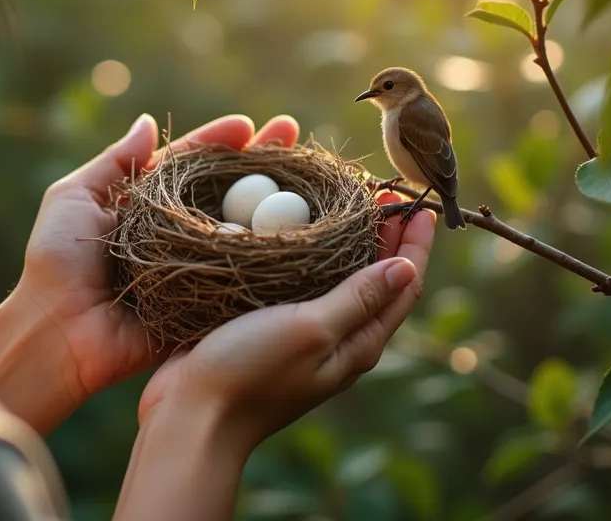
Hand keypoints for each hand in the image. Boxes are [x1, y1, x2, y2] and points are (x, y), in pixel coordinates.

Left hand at [1, 113, 299, 429]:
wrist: (57, 335)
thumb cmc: (56, 264)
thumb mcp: (73, 198)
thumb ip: (114, 162)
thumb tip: (148, 122)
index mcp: (149, 205)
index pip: (193, 165)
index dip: (221, 142)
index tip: (251, 125)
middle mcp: (179, 233)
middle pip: (229, 191)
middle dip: (263, 164)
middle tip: (295, 138)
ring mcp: (197, 268)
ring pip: (245, 230)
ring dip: (277, 204)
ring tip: (310, 179)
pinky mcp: (207, 304)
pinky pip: (243, 278)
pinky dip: (271, 258)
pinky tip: (302, 236)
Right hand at [136, 197, 435, 453]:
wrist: (192, 418)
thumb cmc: (252, 373)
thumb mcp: (312, 329)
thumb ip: (358, 299)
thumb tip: (406, 265)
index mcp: (359, 343)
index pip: (404, 286)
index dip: (415, 243)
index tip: (418, 202)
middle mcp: (338, 339)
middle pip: (376, 280)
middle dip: (385, 236)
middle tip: (381, 192)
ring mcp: (304, 336)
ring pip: (339, 280)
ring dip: (348, 242)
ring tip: (345, 203)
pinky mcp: (269, 329)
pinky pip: (302, 285)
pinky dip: (310, 256)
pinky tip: (295, 233)